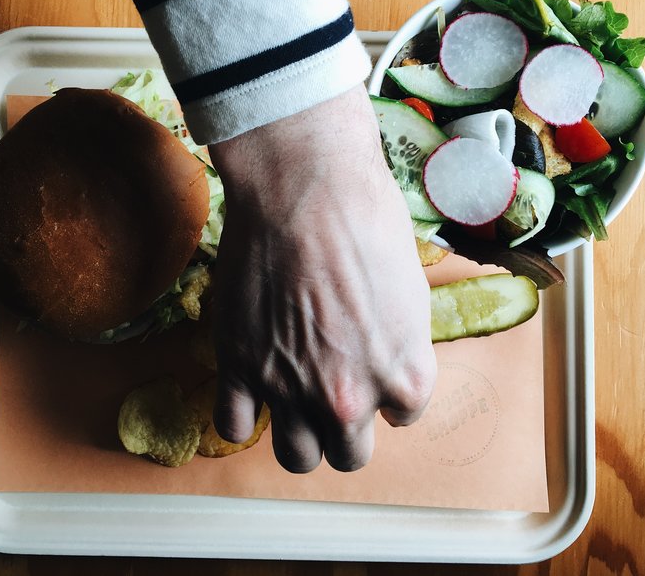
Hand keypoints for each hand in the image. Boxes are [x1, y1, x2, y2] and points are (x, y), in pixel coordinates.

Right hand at [208, 84, 436, 472]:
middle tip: (331, 390)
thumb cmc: (366, 220)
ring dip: (298, 435)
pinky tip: (249, 388)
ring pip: (298, 457)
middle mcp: (352, 396)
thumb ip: (397, 342)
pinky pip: (235, 427)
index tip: (369, 364)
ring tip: (292, 400)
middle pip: (349, 455)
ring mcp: (292, 388)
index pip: (403, 417)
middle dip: (343, 427)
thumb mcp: (409, 289)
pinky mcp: (239, 368)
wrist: (304, 187)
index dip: (385, 390)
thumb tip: (382, 353)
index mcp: (406, 376)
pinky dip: (243, 415)